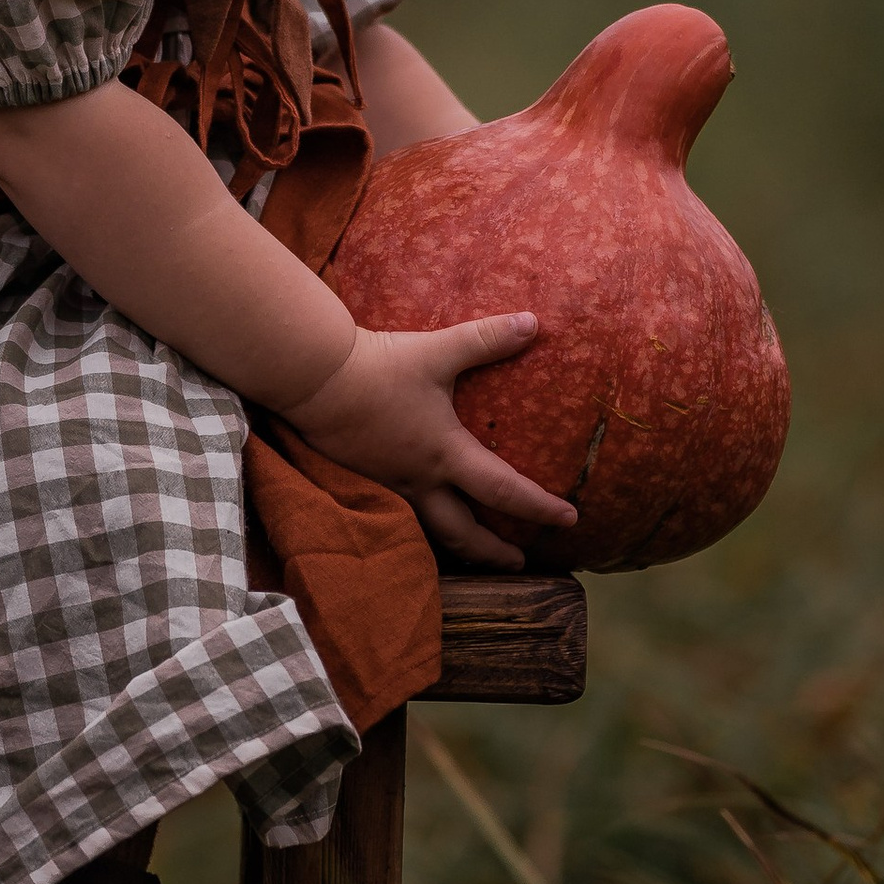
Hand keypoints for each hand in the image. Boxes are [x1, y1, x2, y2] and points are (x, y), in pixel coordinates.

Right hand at [276, 310, 577, 573]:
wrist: (313, 379)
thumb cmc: (379, 368)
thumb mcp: (437, 350)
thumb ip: (486, 339)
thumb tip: (534, 323)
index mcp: (445, 453)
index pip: (503, 490)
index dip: (540, 507)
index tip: (569, 519)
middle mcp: (419, 479)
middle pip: (463, 534)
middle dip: (493, 551)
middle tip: (518, 561)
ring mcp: (387, 485)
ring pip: (427, 530)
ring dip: (456, 545)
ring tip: (473, 550)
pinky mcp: (361, 478)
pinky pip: (398, 514)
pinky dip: (419, 525)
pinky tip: (420, 517)